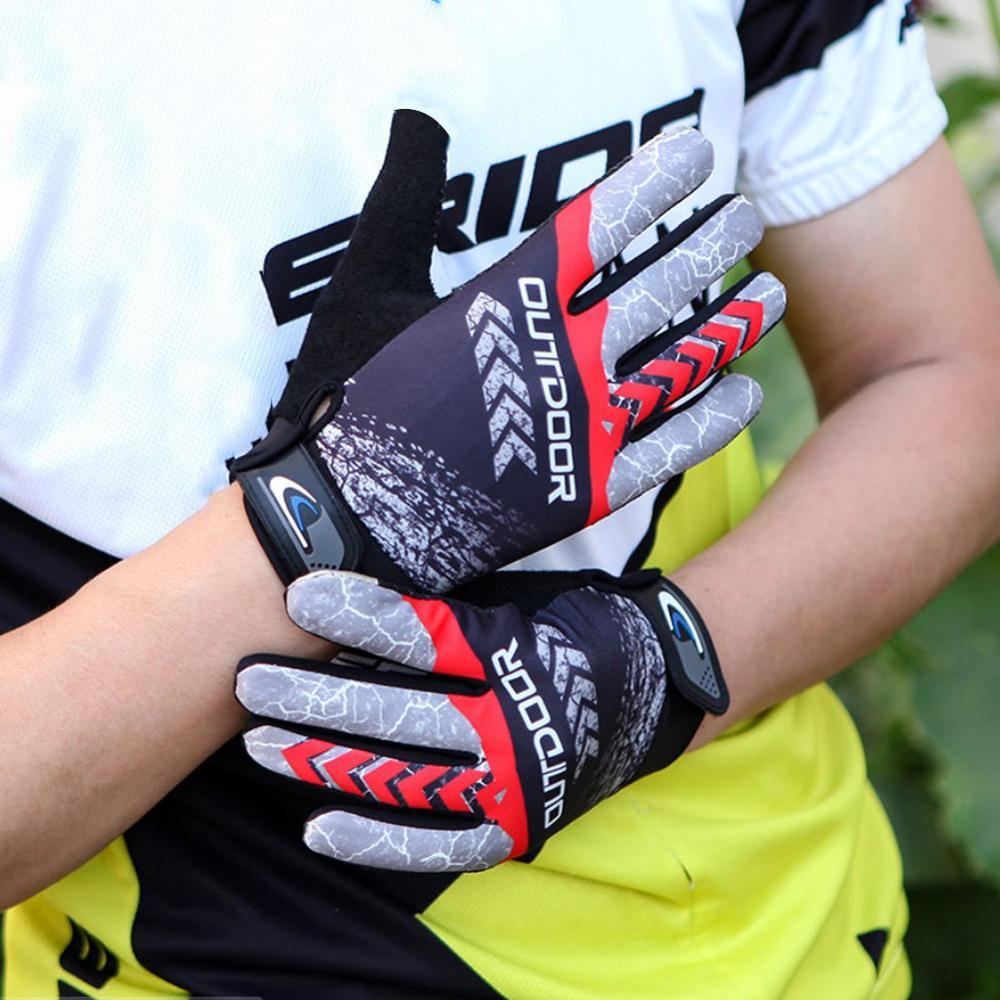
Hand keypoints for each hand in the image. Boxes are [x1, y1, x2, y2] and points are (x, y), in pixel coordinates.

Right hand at [232, 110, 784, 590]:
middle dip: (706, 244)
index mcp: (511, 299)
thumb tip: (417, 118)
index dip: (653, 183)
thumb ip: (404, 197)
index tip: (697, 154)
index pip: (601, 224)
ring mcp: (583, 423)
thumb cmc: (354, 396)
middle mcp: (563, 355)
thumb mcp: (367, 283)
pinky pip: (667, 447)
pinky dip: (707, 418)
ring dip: (728, 326)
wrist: (352, 516)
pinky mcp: (588, 487)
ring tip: (768, 294)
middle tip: (744, 216)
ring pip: (678, 363)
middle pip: (656, 287)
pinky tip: (741, 390)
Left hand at [235, 568, 724, 871]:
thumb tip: (360, 586)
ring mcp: (512, 781)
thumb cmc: (570, 628)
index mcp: (516, 652)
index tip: (300, 593)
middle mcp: (513, 722)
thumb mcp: (518, 602)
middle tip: (251, 680)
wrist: (655, 687)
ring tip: (261, 745)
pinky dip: (379, 838)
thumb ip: (451, 604)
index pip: (426, 635)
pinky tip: (317, 828)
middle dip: (316, 696)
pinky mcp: (514, 824)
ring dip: (326, 762)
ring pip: (405, 778)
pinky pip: (439, 841)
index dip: (361, 613)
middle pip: (400, 713)